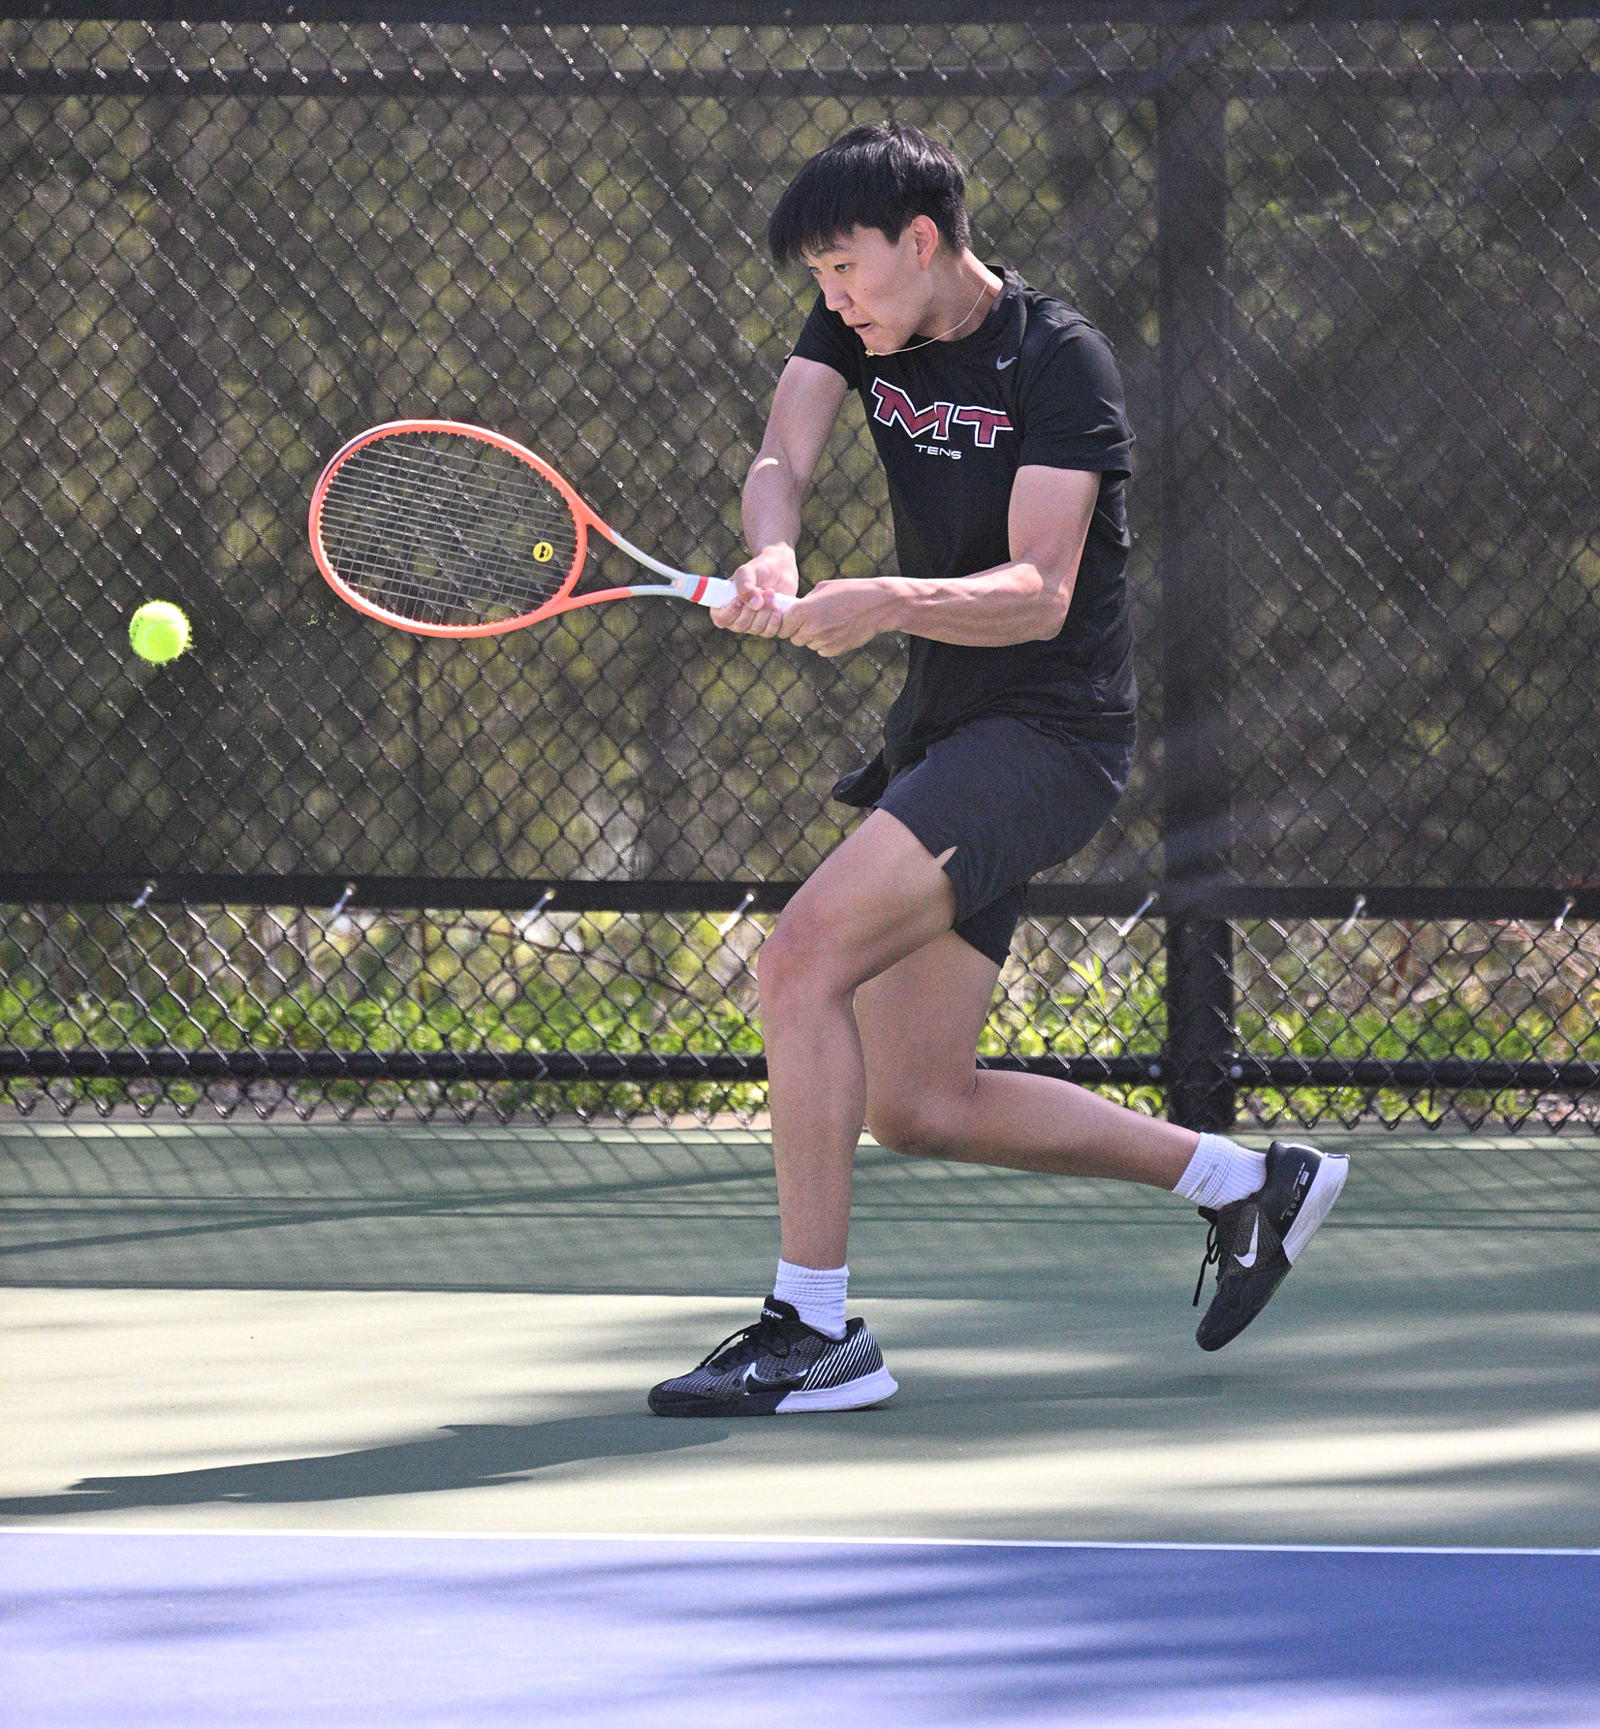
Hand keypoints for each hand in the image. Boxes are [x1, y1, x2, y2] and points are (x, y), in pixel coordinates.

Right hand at [710, 545, 797, 637]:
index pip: (720, 619)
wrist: (780, 570)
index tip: (738, 600)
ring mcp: (753, 624)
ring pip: (756, 629)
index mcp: (725, 604)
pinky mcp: (768, 626)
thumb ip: (745, 585)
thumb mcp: (748, 571)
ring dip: (766, 611)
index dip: (729, 613)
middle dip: (752, 609)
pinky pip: (769, 632)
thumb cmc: (759, 569)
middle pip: (739, 626)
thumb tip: (755, 605)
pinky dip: (774, 620)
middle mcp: (737, 618)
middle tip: (762, 589)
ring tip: (771, 592)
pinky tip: (778, 606)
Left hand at [778, 579, 898, 657]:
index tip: (791, 622)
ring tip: (830, 623)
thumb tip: (793, 612)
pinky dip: (826, 643)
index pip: (782, 626)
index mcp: (803, 611)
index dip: (786, 624)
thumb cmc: (849, 592)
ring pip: (809, 644)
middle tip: (812, 621)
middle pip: (794, 638)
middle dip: (799, 631)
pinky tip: (838, 630)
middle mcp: (810, 628)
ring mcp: (823, 641)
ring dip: (814, 637)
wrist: (876, 605)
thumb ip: (805, 602)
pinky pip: (822, 650)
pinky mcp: (834, 650)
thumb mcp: (822, 588)